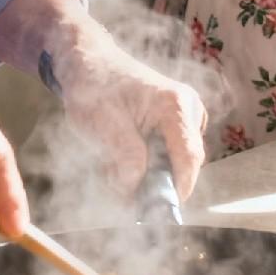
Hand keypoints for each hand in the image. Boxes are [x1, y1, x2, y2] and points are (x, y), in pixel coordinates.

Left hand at [54, 37, 206, 198]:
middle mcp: (188, 109)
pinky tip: (119, 156)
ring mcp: (183, 116)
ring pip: (173, 162)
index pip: (189, 158)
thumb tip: (136, 191)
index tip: (155, 212)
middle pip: (184, 163)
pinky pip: (166, 155)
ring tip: (110, 165)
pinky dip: (144, 165)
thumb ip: (125, 159)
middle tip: (119, 188)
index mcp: (175, 105)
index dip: (177, 190)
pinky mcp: (174, 124)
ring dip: (145, 174)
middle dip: (154, 183)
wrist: (86, 62)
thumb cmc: (93, 87)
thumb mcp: (103, 125)